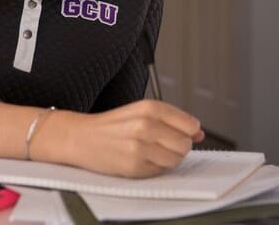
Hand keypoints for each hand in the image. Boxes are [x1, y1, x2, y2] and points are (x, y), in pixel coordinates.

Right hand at [40, 100, 203, 177]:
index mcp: (149, 108)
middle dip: (177, 147)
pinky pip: (160, 171)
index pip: (190, 124)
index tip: (179, 133)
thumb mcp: (140, 113)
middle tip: (161, 144)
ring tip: (150, 152)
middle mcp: (145, 125)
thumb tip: (198, 133)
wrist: (80, 137)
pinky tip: (140, 160)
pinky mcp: (134, 166)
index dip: (188, 132)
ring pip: (176, 160)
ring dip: (167, 159)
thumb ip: (171, 120)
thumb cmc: (110, 126)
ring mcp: (139, 147)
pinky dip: (154, 168)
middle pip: (185, 144)